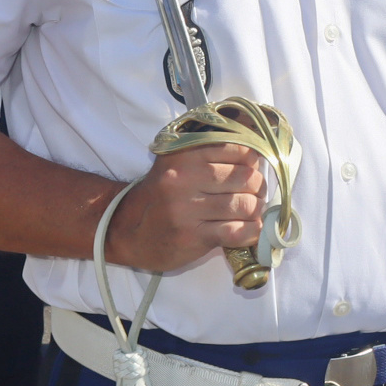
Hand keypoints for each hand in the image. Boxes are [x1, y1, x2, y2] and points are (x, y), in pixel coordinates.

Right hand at [100, 142, 265, 272]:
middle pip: (247, 177)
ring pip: (246, 205)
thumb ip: (211, 152)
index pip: (240, 149)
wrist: (127, 229)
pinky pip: (239, 232)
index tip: (249, 172)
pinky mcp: (194, 236)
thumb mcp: (178, 162)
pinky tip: (246, 231)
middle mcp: (184, 177)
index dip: (252, 162)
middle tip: (253, 195)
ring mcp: (188, 208)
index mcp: (184, 153)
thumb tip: (259, 154)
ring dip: (255, 211)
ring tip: (249, 213)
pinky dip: (251, 232)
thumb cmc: (161, 195)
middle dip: (257, 188)